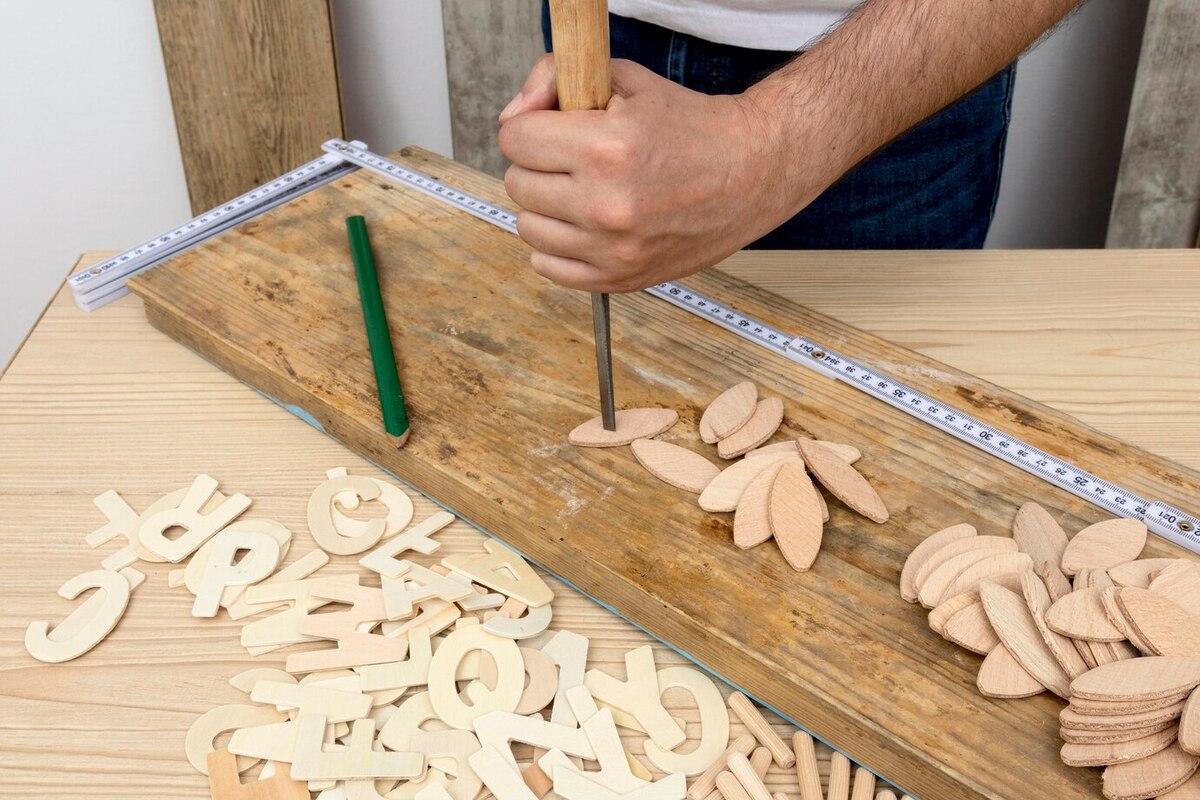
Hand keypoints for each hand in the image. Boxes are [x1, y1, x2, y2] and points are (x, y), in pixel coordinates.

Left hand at [498, 56, 809, 292]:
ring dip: (546, 207)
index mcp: (606, 148)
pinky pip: (548, 267)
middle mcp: (606, 204)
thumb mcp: (625, 79)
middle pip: (517, 184)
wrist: (751, 172)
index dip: (531, 128)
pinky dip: (557, 247)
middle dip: (538, 165)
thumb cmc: (691, 126)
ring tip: (582, 192)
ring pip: (528, 227)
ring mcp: (612, 249)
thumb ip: (555, 80)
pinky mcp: (620, 278)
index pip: (514, 140)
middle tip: (573, 159)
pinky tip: (584, 226)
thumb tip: (511, 116)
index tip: (553, 129)